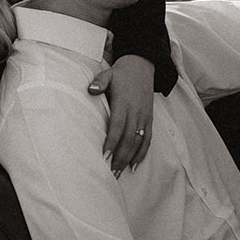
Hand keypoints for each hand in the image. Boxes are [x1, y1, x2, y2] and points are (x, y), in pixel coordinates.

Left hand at [88, 55, 154, 175]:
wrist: (143, 66)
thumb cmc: (121, 73)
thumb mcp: (108, 73)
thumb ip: (99, 82)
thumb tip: (91, 90)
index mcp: (124, 102)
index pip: (118, 126)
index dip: (112, 142)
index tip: (104, 156)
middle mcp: (136, 112)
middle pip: (128, 139)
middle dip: (119, 157)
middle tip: (110, 173)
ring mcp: (144, 117)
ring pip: (138, 142)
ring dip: (129, 159)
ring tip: (119, 173)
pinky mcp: (149, 119)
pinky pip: (147, 139)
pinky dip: (142, 153)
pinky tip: (134, 165)